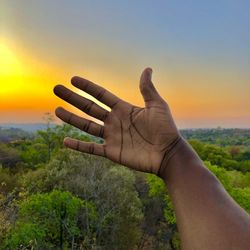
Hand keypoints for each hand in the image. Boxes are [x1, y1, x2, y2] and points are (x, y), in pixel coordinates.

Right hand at [54, 68, 180, 174]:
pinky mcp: (112, 151)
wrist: (168, 153)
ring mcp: (112, 137)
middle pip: (89, 108)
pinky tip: (65, 141)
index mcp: (123, 109)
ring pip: (87, 126)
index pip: (101, 95)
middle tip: (57, 89)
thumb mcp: (157, 105)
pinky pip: (91, 148)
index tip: (73, 79)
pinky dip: (78, 145)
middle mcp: (114, 121)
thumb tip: (147, 68)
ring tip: (57, 110)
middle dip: (73, 99)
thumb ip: (147, 88)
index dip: (88, 87)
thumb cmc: (165, 128)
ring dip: (72, 119)